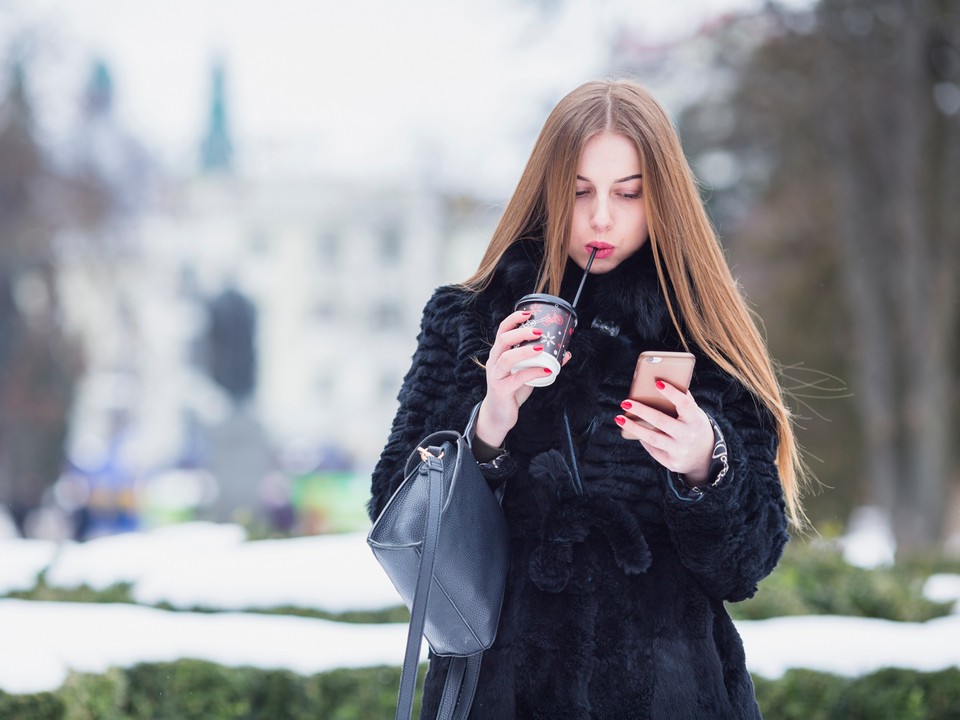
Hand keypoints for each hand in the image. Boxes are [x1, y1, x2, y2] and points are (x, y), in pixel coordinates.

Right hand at [475, 310, 570, 446]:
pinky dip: (533, 373)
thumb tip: (565, 353)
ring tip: (541, 348)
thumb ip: (541, 362)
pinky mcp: (501, 390)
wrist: (498, 415)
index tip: (528, 313)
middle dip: (521, 332)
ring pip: (506, 358)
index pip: (502, 331)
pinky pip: (517, 378)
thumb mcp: (527, 374)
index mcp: (498, 354)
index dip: (513, 320)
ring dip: (525, 351)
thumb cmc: (512, 391)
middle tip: (538, 331)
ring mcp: (496, 376)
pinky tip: (547, 370)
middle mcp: (494, 362)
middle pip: (503, 340)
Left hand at [616, 381, 714, 484]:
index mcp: (695, 419)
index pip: (684, 404)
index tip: (657, 382)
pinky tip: (632, 430)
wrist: (704, 458)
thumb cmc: (694, 426)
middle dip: (642, 411)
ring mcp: (680, 450)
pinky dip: (642, 438)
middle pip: (661, 421)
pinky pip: (652, 448)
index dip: (672, 393)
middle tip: (625, 402)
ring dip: (633, 427)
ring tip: (619, 418)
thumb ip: (683, 400)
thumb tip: (662, 381)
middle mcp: (688, 435)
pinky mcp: (672, 462)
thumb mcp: (695, 414)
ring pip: (652, 437)